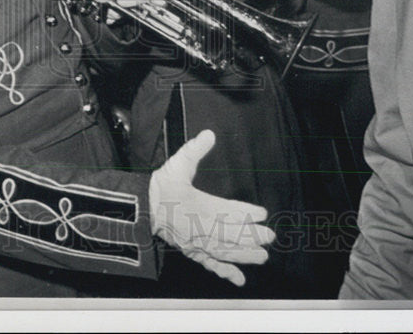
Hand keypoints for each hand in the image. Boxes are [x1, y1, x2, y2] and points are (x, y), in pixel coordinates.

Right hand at [149, 130, 274, 286]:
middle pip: (231, 234)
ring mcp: (196, 242)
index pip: (228, 210)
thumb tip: (209, 134)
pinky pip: (210, 264)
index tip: (262, 213)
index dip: (247, 213)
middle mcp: (200, 227)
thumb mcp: (176, 164)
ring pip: (225, 252)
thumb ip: (194, 150)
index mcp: (199, 205)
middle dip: (253, 236)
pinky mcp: (192, 252)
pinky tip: (239, 279)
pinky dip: (225, 273)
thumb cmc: (160, 187)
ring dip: (245, 256)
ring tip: (263, 258)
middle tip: (271, 237)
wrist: (141, 209)